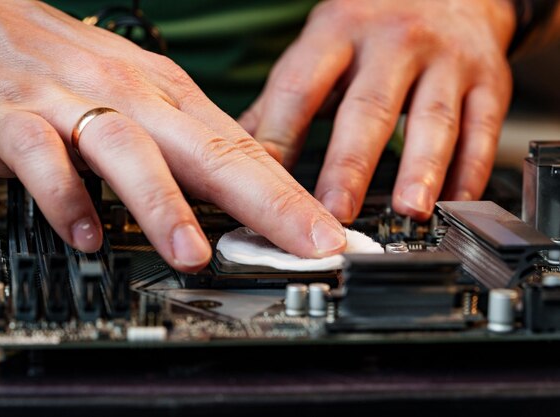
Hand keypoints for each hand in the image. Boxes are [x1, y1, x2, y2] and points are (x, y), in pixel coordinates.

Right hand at [0, 0, 346, 271]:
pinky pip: (42, 159)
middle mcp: (130, 97)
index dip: (291, 196)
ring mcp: (72, 105)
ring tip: (195, 256)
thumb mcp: (135, 98)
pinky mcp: (12, 119)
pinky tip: (85, 234)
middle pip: (209, 149)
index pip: (243, 149)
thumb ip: (179, 148)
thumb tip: (234, 196)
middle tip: (306, 245)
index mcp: (167, 96)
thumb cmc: (58, 67)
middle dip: (266, 202)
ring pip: (130, 151)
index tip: (327, 235)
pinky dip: (66, 197)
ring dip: (165, 206)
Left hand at [239, 0, 515, 221]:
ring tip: (407, 211)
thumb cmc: (371, 28)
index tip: (266, 187)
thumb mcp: (320, 47)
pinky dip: (469, 170)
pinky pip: (482, 128)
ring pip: (432, 119)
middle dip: (350, 165)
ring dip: (421, 169)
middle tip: (335, 212)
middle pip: (367, 108)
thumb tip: (240, 151)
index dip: (280, 138)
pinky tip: (453, 202)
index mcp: (337, 33)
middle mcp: (392, 43)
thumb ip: (282, 100)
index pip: (300, 89)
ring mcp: (444, 60)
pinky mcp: (486, 80)